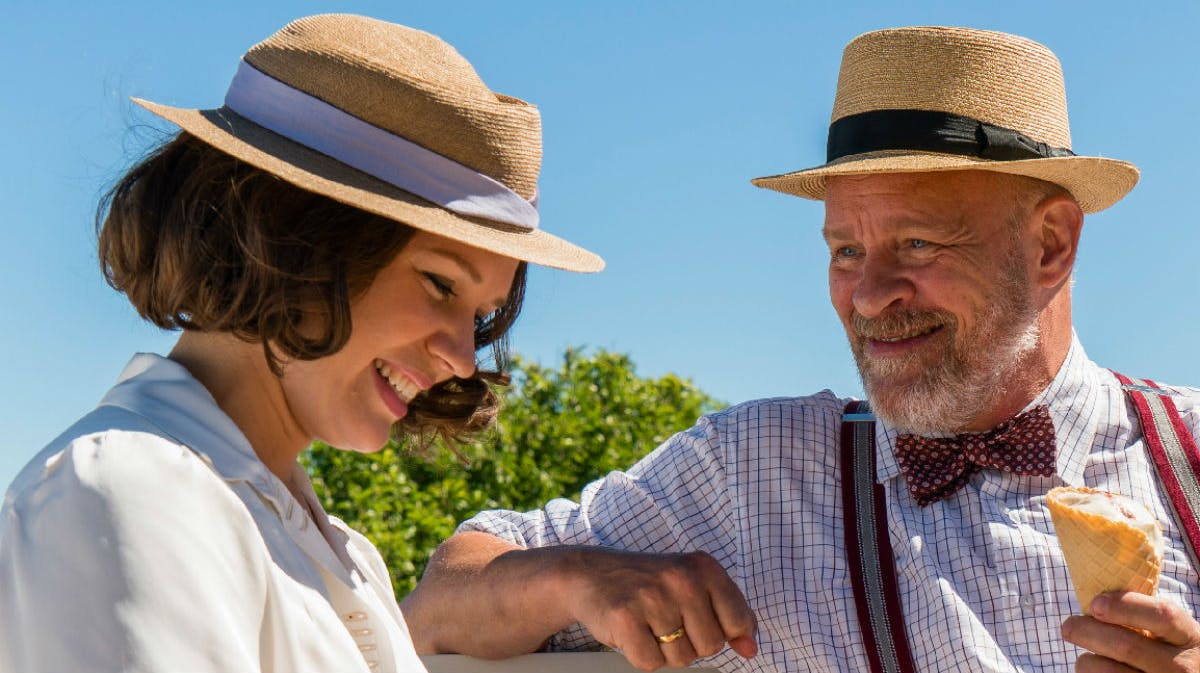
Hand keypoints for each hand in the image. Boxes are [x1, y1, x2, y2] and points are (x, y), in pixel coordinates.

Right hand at [558, 547, 756, 670]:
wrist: (591, 574)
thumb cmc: (648, 584)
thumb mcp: (693, 585)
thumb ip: (729, 614)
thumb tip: (751, 649)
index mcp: (704, 567)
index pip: (740, 621)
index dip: (725, 633)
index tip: (702, 622)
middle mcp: (681, 578)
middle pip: (711, 645)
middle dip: (691, 642)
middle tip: (667, 620)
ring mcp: (652, 597)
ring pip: (681, 658)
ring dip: (664, 650)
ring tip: (648, 623)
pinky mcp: (625, 618)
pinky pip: (651, 663)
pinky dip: (640, 655)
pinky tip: (632, 631)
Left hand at [1061, 591, 1199, 671]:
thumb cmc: (1167, 649)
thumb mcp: (1169, 631)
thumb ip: (1142, 614)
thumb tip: (1093, 600)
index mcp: (1187, 636)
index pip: (1161, 615)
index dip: (1125, 606)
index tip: (1095, 603)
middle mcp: (1182, 666)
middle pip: (1126, 645)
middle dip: (1087, 631)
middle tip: (1069, 626)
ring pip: (1109, 671)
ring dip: (1086, 660)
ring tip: (1085, 656)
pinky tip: (1094, 670)